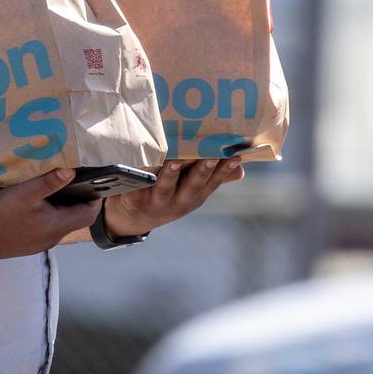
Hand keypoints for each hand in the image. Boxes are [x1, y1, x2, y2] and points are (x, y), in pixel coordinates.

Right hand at [0, 170, 100, 261]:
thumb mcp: (25, 192)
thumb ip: (50, 181)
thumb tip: (72, 171)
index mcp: (56, 227)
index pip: (88, 215)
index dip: (95, 199)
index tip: (95, 183)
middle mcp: (50, 239)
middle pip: (74, 220)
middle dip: (78, 201)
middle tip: (75, 181)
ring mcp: (36, 244)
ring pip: (58, 225)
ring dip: (61, 209)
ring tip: (55, 189)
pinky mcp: (24, 245)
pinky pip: (43, 229)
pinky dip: (46, 216)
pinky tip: (33, 205)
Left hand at [105, 158, 244, 237]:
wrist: (130, 218)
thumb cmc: (166, 195)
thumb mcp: (190, 190)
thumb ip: (213, 178)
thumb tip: (241, 169)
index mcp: (195, 196)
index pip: (214, 181)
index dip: (225, 170)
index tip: (236, 156)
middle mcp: (179, 201)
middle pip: (193, 186)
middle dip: (202, 171)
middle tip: (211, 156)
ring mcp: (157, 201)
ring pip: (166, 187)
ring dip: (171, 175)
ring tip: (174, 161)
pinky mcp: (135, 199)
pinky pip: (138, 186)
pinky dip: (140, 178)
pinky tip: (142, 165)